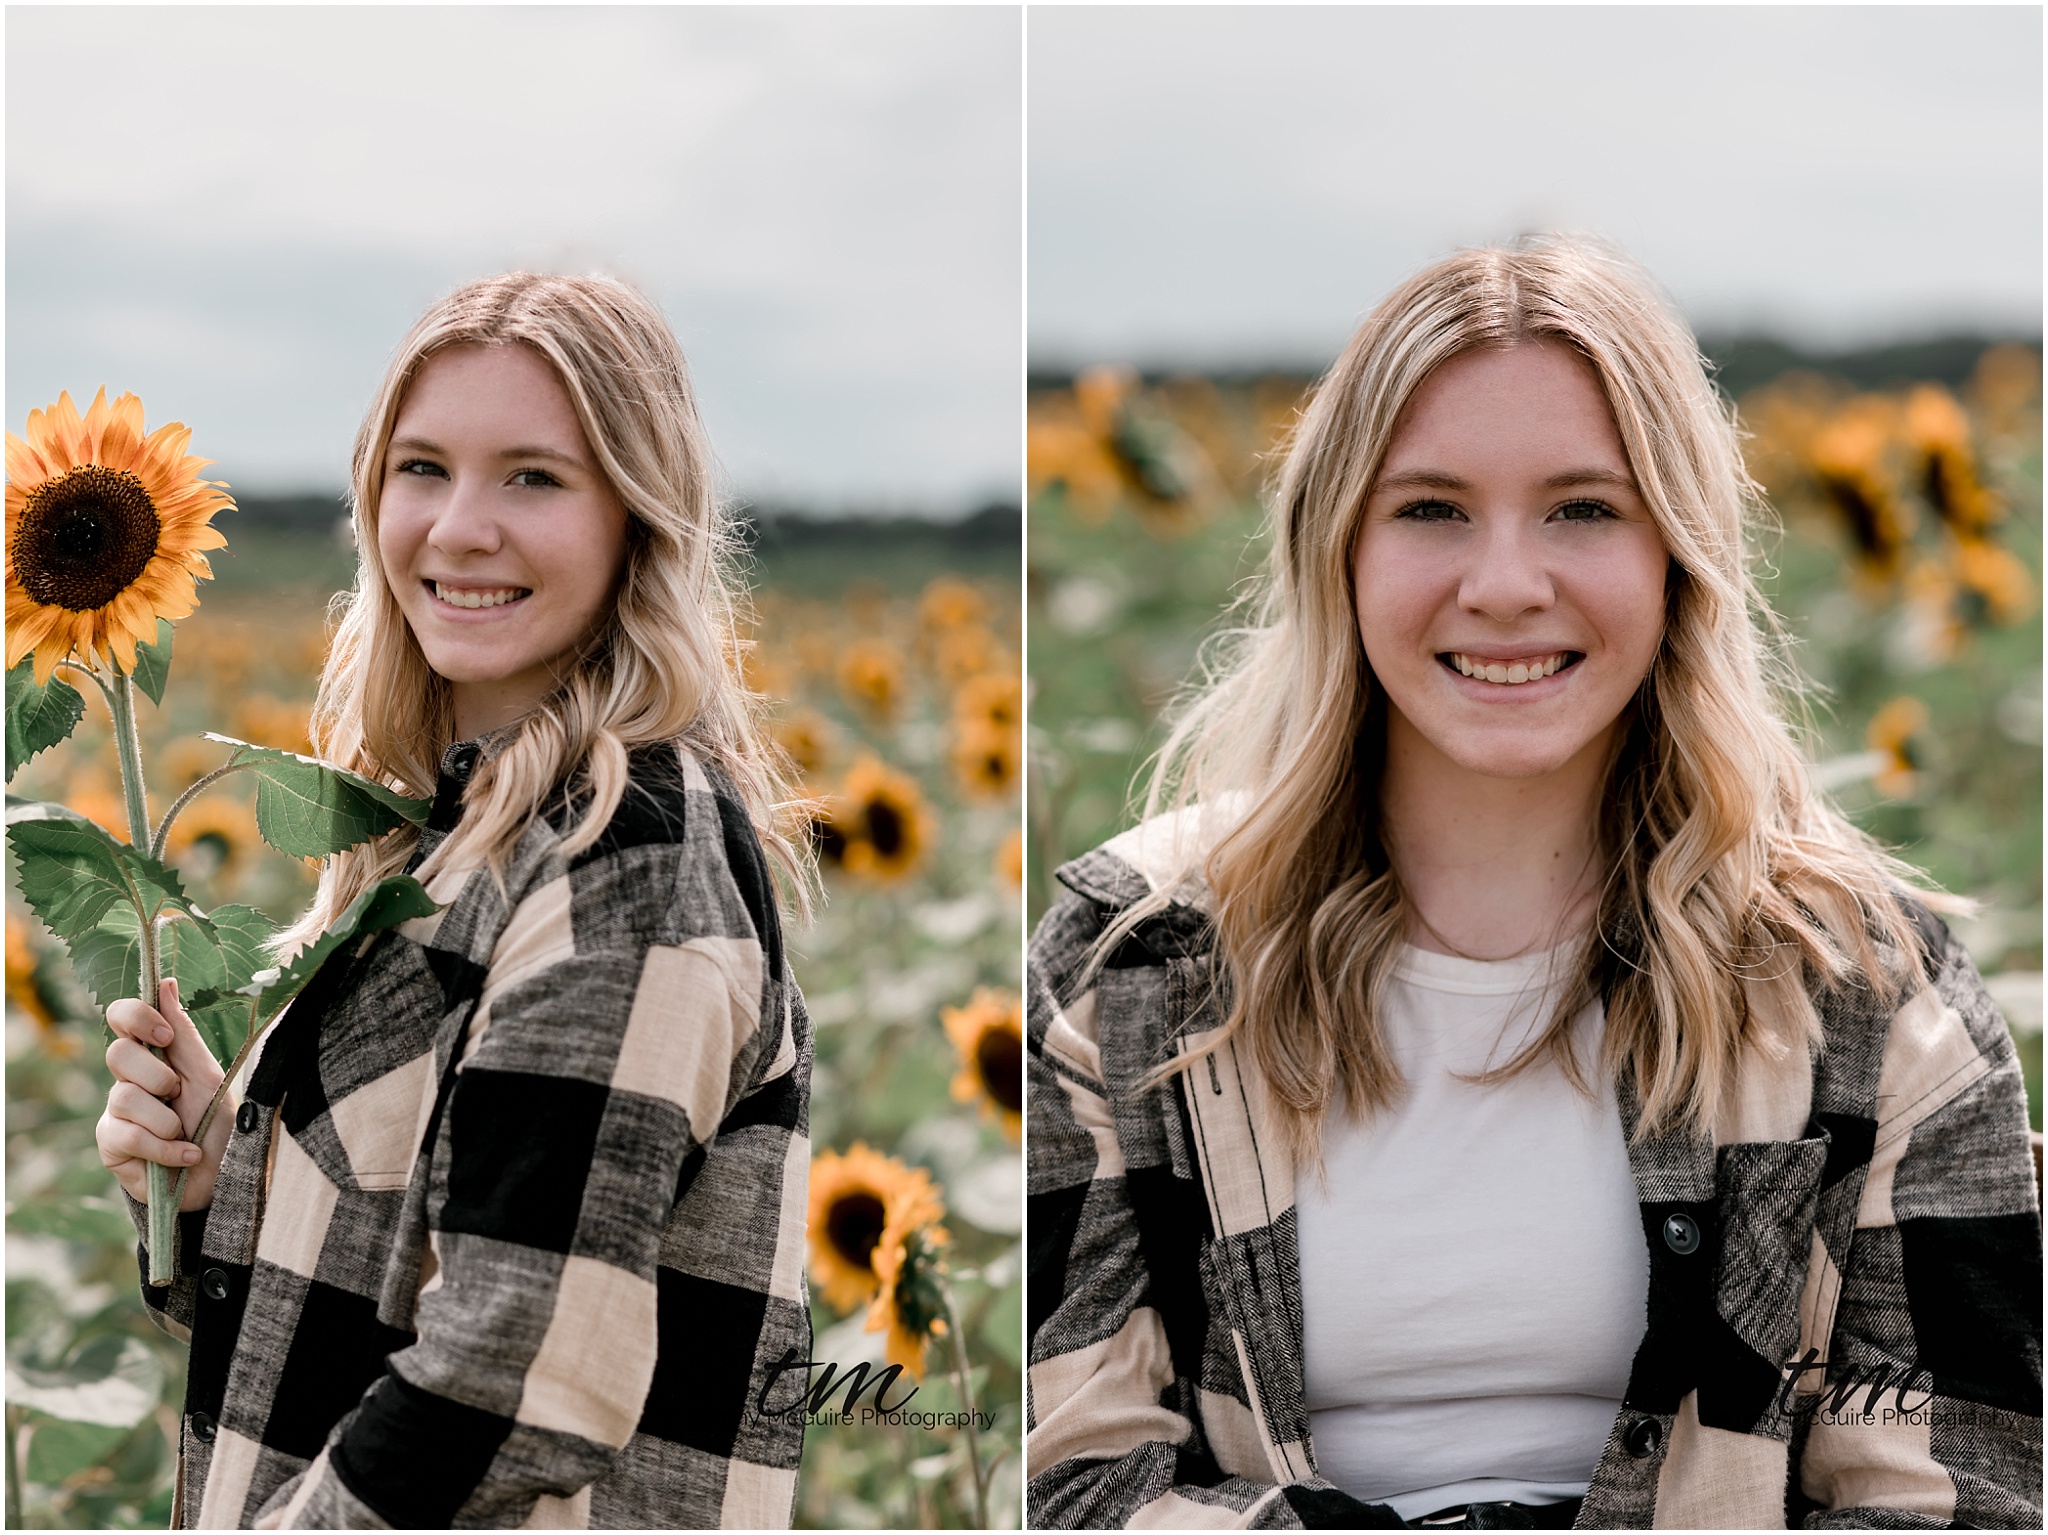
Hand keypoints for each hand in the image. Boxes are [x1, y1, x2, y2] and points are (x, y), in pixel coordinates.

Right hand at [96, 979, 230, 1211]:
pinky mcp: (111, 1145)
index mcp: (152, 1055)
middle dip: (158, 1076)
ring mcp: (115, 1113)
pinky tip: (186, 1155)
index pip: (122, 1017)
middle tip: (178, 1094)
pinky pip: (128, 1135)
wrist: (220, 1176)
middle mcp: (127, 1079)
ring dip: (168, 1120)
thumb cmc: (216, 1123)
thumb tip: (166, 983)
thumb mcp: (208, 1075)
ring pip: (124, 1098)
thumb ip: (184, 1034)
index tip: (164, 1037)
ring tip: (186, 1132)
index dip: (136, 1018)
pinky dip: (166, 1147)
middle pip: (117, 1055)